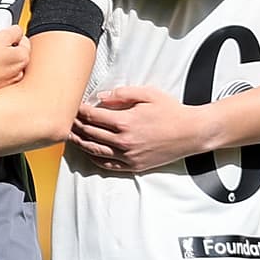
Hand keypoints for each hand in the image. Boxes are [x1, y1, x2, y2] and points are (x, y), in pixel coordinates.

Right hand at [0, 21, 30, 99]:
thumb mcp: (0, 36)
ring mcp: (8, 80)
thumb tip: (16, 31)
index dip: (12, 35)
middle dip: (6, 47)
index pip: (23, 40)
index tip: (3, 35)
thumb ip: (14, 31)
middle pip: (16, 52)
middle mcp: (19, 71)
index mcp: (23, 57)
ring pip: (6, 64)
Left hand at [63, 84, 212, 174]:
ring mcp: (128, 156)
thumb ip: (123, 93)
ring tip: (71, 136)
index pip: (92, 117)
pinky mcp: (134, 166)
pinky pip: (107, 165)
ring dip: (80, 143)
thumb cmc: (171, 111)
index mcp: (125, 122)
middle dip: (76, 126)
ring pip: (95, 151)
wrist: (191, 132)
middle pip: (90, 134)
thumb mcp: (148, 94)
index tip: (74, 107)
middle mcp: (123, 141)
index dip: (79, 111)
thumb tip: (101, 96)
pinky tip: (88, 152)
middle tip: (68, 120)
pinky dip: (94, 158)